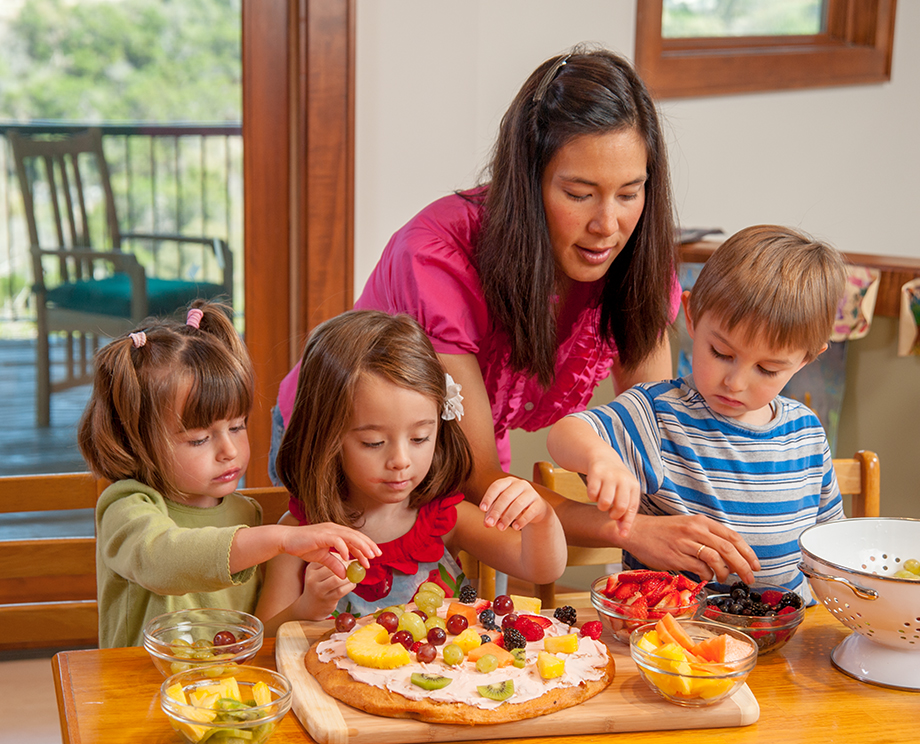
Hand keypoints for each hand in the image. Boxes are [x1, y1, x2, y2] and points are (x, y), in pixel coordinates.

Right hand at [282, 523, 379, 577]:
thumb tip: (345, 574)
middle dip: (368, 546)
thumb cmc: (302, 547)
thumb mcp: (322, 558)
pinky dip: (343, 548)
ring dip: (360, 547)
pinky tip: (348, 558)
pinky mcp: (322, 535)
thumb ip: (334, 564)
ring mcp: (328, 530)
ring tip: (368, 557)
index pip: (355, 538)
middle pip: (356, 536)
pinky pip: (336, 541)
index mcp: (335, 532)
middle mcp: (334, 528)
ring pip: (350, 537)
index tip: (373, 556)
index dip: (365, 546)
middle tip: (377, 555)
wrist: (286, 540)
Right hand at [295, 561, 354, 619]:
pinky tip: (352, 584)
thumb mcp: (321, 573)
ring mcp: (319, 590)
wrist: (311, 606)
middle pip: (333, 568)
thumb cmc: (320, 585)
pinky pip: (342, 590)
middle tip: (355, 567)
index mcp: (311, 568)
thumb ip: (334, 565)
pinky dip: (350, 585)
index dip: (342, 558)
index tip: (349, 560)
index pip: (329, 558)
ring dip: (350, 577)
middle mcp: (312, 578)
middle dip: (347, 567)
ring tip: (354, 576)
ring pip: (338, 579)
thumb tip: (355, 560)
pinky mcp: (327, 600)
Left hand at [480, 476, 550, 530]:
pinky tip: (515, 527)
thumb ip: (492, 514)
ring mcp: (531, 493)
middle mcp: (520, 484)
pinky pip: (530, 512)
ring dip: (507, 517)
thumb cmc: (513, 506)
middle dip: (496, 511)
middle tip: (489, 524)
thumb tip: (486, 524)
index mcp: (508, 481)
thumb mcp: (502, 509)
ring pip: (518, 504)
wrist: (536, 510)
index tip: (482, 509)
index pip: (496, 486)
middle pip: (506, 496)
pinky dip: (521, 520)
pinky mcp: (539, 504)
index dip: (488, 497)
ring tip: (500, 528)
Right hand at [583, 458, 640, 536]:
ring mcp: (609, 475)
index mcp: (633, 485)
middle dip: (613, 515)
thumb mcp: (625, 492)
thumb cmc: (616, 481)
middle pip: (620, 507)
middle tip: (610, 512)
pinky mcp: (596, 473)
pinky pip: (592, 494)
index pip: (632, 508)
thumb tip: (623, 533)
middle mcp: (623, 479)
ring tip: (602, 501)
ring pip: (605, 502)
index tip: (622, 535)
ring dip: (601, 506)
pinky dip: (592, 497)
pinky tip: (595, 491)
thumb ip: (625, 511)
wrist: (603, 457)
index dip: (627, 523)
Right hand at [621, 513, 759, 583]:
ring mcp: (685, 543)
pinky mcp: (676, 556)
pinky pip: (700, 568)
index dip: (747, 552)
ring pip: (716, 559)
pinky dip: (708, 574)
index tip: (755, 565)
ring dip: (725, 572)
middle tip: (749, 578)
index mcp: (701, 521)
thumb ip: (708, 538)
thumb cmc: (663, 532)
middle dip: (743, 566)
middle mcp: (695, 530)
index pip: (732, 536)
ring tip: (724, 578)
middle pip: (728, 548)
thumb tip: (730, 558)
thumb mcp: (688, 527)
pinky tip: (706, 576)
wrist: (637, 531)